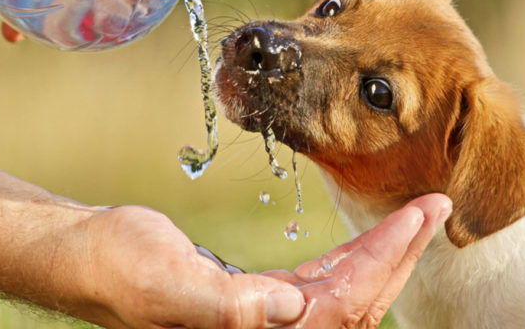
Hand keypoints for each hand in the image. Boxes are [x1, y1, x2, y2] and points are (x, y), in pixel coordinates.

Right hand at [65, 194, 450, 328]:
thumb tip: (290, 310)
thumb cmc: (116, 267)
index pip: (341, 307)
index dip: (384, 262)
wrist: (89, 258)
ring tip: (416, 215)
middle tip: (435, 207)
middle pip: (356, 304)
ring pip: (345, 294)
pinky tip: (369, 239)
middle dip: (400, 255)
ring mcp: (265, 322)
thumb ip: (226, 306)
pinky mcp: (258, 301)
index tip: (419, 215)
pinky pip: (321, 285)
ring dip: (383, 255)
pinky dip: (351, 259)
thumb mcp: (163, 282)